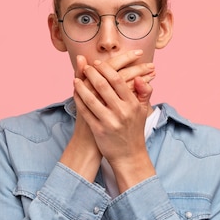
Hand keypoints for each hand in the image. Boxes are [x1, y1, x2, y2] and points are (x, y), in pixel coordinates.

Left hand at [73, 58, 155, 191]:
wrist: (129, 155)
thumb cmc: (134, 130)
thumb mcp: (144, 110)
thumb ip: (144, 92)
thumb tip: (139, 77)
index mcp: (133, 104)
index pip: (118, 81)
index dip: (106, 70)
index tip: (98, 63)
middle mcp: (122, 112)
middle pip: (103, 86)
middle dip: (92, 74)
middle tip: (86, 67)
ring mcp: (109, 121)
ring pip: (91, 98)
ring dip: (81, 86)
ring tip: (76, 78)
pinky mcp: (98, 130)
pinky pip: (85, 112)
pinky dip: (78, 100)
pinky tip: (75, 93)